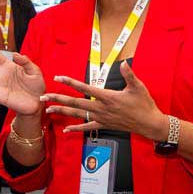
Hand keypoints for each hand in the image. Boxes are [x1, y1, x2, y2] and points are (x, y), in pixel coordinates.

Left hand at [42, 61, 167, 139]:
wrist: (149, 123)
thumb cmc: (144, 104)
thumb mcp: (138, 87)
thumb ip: (129, 75)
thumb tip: (124, 63)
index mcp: (108, 97)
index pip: (85, 88)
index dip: (71, 82)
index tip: (58, 78)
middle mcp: (102, 108)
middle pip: (75, 103)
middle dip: (58, 99)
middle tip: (43, 97)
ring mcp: (102, 118)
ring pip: (78, 115)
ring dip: (62, 112)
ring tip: (48, 110)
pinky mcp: (104, 125)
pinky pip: (87, 127)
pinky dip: (76, 129)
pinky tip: (66, 130)